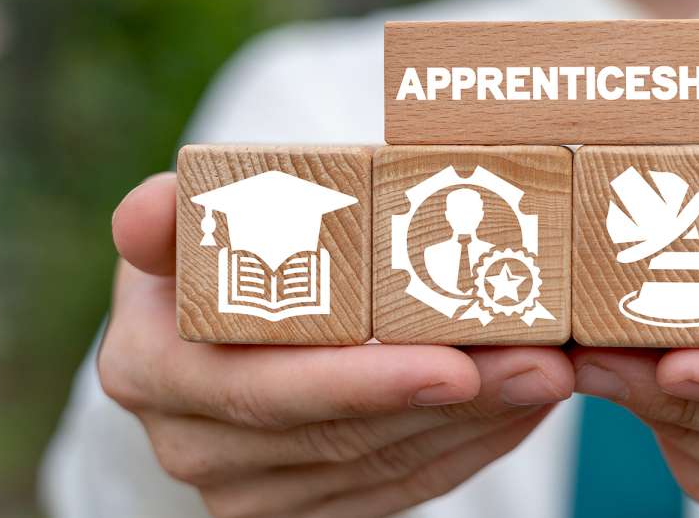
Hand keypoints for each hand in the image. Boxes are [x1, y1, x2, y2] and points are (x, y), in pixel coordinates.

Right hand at [100, 173, 572, 516]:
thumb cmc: (224, 247)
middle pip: (340, 435)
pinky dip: (470, 445)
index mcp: (150, 368)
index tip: (453, 364)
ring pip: (382, 466)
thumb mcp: (198, 215)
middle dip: (454, 402)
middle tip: (542, 363)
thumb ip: (184, 210)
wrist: (229, 315)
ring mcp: (247, 487)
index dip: (359, 382)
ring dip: (478, 422)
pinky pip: (400, 486)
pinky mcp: (303, 506)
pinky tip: (521, 405)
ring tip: (550, 372)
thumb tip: (149, 211)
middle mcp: (191, 443)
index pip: (262, 387)